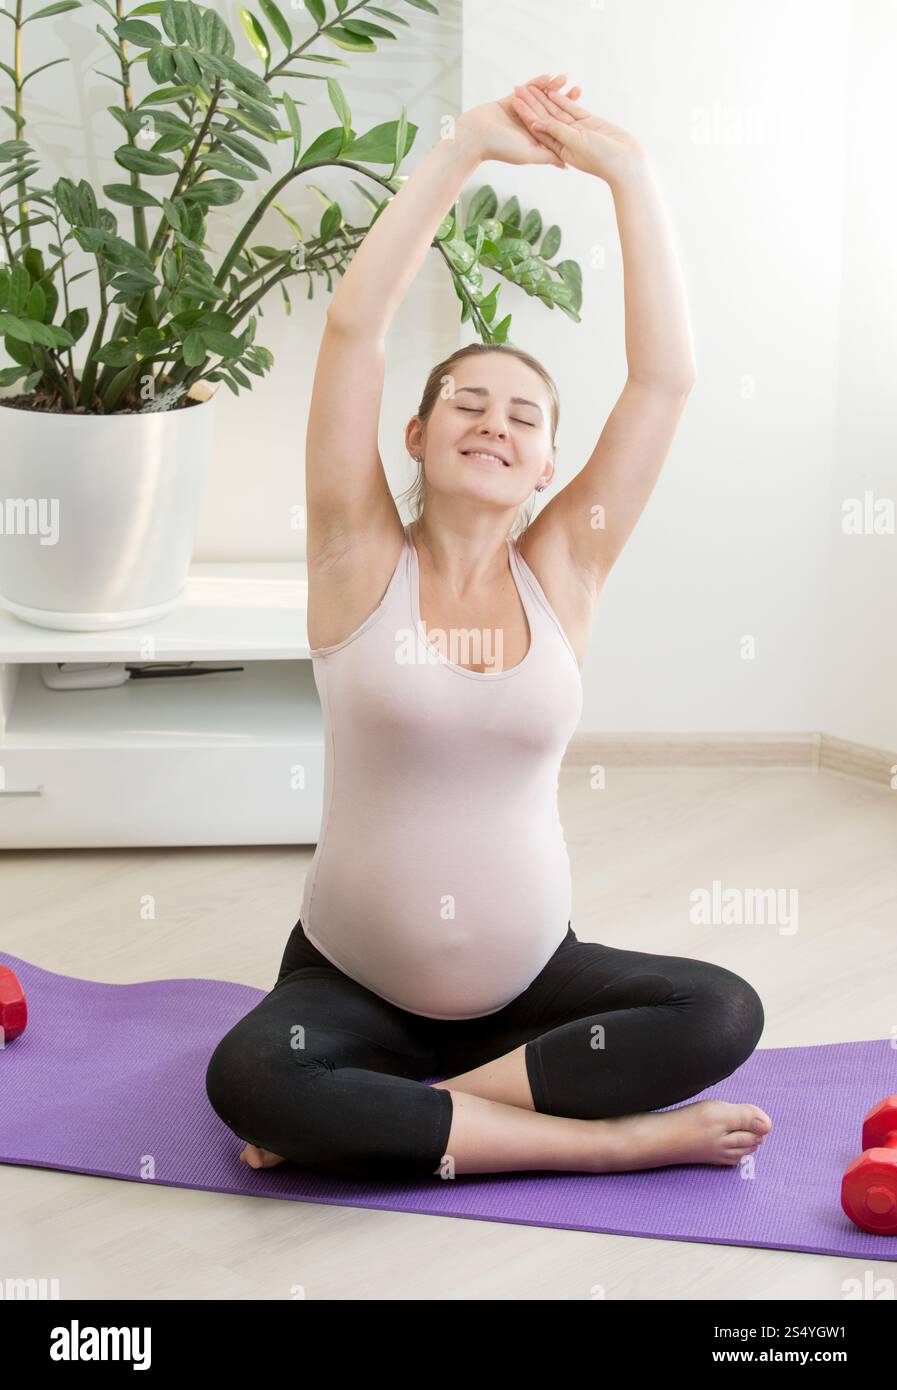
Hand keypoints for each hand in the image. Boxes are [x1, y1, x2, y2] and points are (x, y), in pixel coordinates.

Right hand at [455, 72, 582, 168]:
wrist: (474, 136)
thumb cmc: (500, 148)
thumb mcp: (529, 154)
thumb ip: (548, 157)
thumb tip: (568, 165)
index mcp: (535, 139)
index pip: (556, 127)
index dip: (569, 118)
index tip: (583, 110)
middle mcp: (528, 127)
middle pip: (550, 111)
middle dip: (564, 100)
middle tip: (578, 89)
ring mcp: (519, 114)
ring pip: (539, 99)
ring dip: (551, 89)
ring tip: (564, 77)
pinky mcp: (510, 102)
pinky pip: (525, 91)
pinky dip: (535, 84)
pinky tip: (547, 76)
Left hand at [510, 81, 646, 187]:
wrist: (625, 161)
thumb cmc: (602, 159)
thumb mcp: (576, 143)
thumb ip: (557, 131)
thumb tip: (536, 123)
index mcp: (557, 150)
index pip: (538, 129)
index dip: (526, 114)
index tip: (514, 101)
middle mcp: (564, 140)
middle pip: (544, 118)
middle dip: (532, 103)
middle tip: (518, 87)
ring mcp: (576, 131)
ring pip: (557, 112)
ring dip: (545, 98)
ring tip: (532, 84)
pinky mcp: (588, 123)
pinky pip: (572, 109)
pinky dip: (563, 100)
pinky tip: (552, 90)